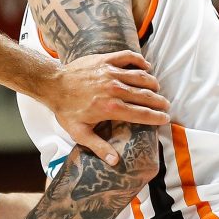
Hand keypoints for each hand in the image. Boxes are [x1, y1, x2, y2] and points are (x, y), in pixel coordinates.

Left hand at [48, 50, 169, 164]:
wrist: (52, 85)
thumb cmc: (65, 110)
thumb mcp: (80, 132)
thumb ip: (99, 147)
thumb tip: (115, 161)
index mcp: (111, 108)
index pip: (142, 114)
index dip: (157, 117)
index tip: (165, 119)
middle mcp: (115, 89)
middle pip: (146, 95)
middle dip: (159, 101)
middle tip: (165, 105)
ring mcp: (111, 72)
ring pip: (141, 76)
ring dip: (152, 83)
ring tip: (156, 89)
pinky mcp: (105, 60)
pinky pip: (128, 57)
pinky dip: (140, 61)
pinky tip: (146, 66)